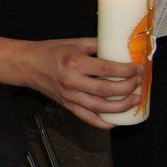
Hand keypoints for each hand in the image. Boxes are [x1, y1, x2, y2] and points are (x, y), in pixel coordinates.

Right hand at [14, 38, 142, 129]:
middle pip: (107, 90)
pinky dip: (103, 123)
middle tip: (138, 83)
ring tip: (134, 99)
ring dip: (121, 106)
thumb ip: (97, 45)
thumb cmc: (50, 52)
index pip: (107, 69)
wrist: (28, 65)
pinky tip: (116, 121)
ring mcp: (70, 96)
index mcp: (75, 63)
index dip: (127, 70)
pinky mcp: (67, 105)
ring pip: (100, 107)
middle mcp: (73, 82)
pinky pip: (88, 118)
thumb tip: (119, 47)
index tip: (138, 68)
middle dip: (128, 87)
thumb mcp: (75, 43)